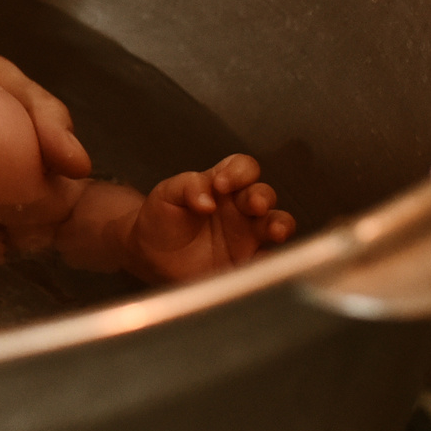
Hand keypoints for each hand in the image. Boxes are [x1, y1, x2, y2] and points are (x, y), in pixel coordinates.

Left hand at [126, 154, 294, 283]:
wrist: (150, 253)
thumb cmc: (162, 217)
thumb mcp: (167, 194)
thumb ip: (187, 187)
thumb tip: (207, 200)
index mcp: (224, 186)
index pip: (243, 168)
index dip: (239, 172)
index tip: (221, 184)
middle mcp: (241, 208)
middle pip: (264, 195)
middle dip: (262, 197)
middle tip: (254, 204)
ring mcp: (246, 236)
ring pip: (276, 224)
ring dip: (280, 225)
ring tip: (275, 231)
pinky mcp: (244, 262)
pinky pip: (264, 261)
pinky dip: (268, 261)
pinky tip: (262, 261)